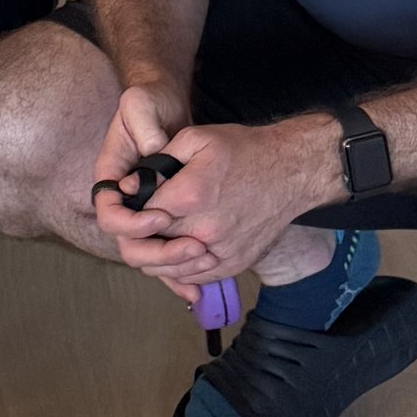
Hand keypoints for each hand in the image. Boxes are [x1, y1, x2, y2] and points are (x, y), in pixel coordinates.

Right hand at [91, 76, 196, 289]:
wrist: (164, 104)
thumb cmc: (149, 101)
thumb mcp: (141, 103)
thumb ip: (143, 126)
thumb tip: (152, 154)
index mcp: (112, 176)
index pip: (110, 213)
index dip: (133, 222)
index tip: (162, 217)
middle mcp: (125, 199)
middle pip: (129, 243)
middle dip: (159, 252)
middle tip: (194, 246)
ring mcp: (143, 211)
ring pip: (148, 254)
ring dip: (173, 268)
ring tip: (206, 263)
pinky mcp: (163, 217)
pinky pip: (166, 253)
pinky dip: (181, 272)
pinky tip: (200, 287)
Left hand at [120, 115, 342, 297]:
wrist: (291, 172)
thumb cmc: (243, 150)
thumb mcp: (196, 138)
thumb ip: (158, 162)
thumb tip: (126, 188)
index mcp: (190, 195)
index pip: (138, 217)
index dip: (131, 211)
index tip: (134, 202)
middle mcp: (204, 230)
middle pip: (149, 247)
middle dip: (139, 235)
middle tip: (142, 221)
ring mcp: (220, 252)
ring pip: (168, 270)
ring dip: (156, 256)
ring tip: (158, 235)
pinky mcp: (233, 264)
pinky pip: (193, 278)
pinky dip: (179, 268)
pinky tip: (178, 250)